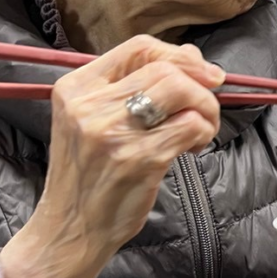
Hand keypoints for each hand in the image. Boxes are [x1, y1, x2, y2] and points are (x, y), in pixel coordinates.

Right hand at [0, 35, 223, 277]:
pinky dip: (204, 132)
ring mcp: (113, 132)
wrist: (70, 230)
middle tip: (206, 107)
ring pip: (182, 91)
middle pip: (165, 69)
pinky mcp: (139, 158)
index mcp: (76, 87)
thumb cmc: (89, 173)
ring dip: (206, 107)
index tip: (202, 71)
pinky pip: (190, 125)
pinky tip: (194, 147)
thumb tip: (192, 56)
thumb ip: (137, 84)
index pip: (138, 47)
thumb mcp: (95, 119)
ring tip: (202, 128)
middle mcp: (89, 105)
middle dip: (200, 84)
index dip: (179, 55)